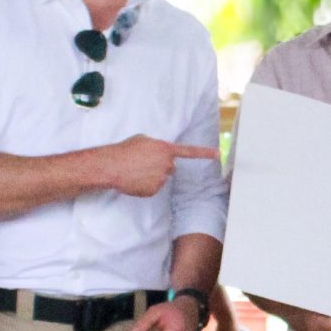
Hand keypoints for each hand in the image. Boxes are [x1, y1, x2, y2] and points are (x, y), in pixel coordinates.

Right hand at [101, 136, 220, 198]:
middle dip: (160, 165)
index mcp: (165, 149)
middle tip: (143, 162)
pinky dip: (146, 185)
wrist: (112, 166)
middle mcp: (167, 164)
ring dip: (152, 175)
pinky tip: (135, 179)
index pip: (189, 152)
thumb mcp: (143, 140)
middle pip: (171, 167)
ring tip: (136, 170)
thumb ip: (156, 146)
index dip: (204, 153)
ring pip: (161, 178)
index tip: (218, 154)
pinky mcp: (154, 190)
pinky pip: (154, 187)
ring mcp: (162, 179)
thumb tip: (159, 152)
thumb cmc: (125, 150)